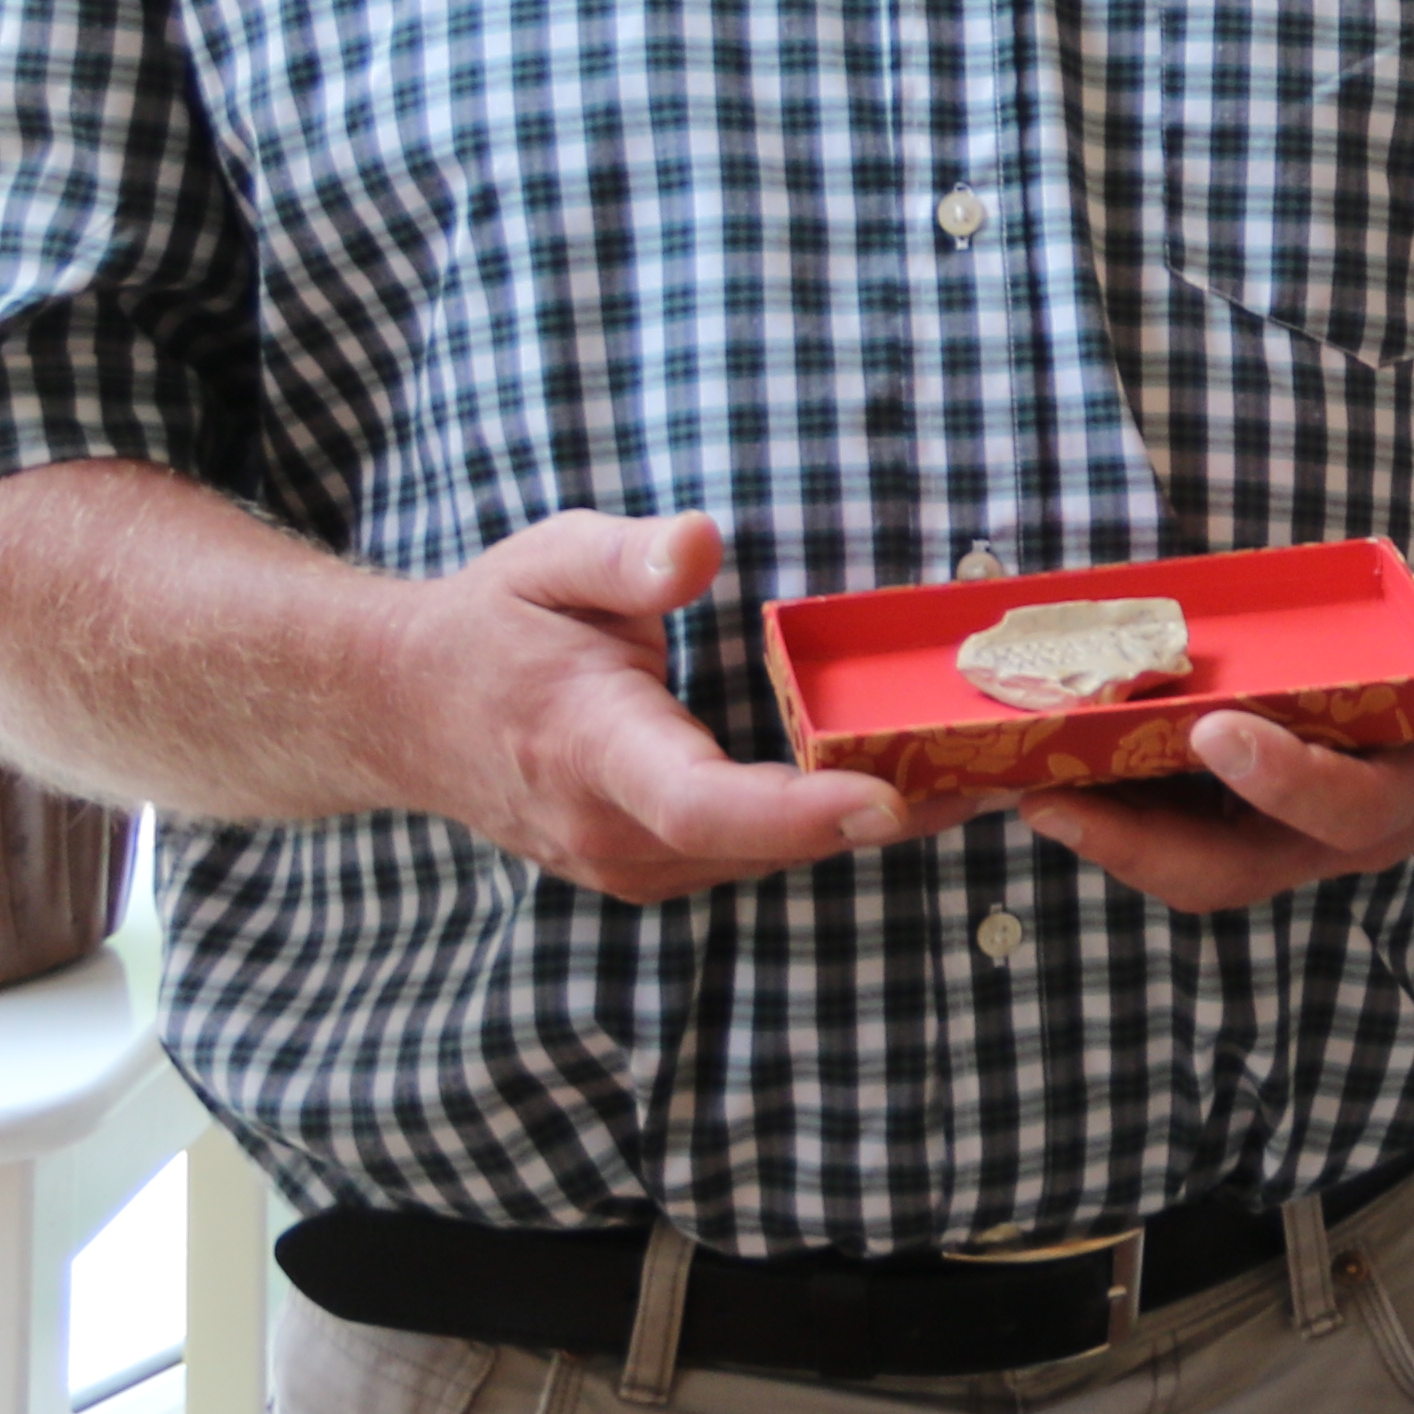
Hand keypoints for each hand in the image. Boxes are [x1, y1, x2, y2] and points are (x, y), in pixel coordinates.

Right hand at [406, 510, 974, 905]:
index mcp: (591, 751)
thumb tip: (699, 544)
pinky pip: (755, 856)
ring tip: (996, 768)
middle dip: (892, 810)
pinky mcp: (651, 868)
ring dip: (879, 822)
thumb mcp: (548, 559)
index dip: (800, 812)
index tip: (890, 798)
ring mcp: (629, 865)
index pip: (704, 804)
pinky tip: (918, 782)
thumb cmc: (490, 626)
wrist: (402, 712)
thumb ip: (625, 557)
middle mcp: (613, 831)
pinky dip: (831, 825)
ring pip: (773, 859)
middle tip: (1011, 762)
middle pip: (768, 842)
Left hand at [1018, 577, 1413, 914]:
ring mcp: (1296, 837)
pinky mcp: (1263, 822)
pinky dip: (1123, 815)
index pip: (1338, 805)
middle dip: (1136, 846)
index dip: (1279, 777)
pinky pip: (1184, 837)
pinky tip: (1066, 770)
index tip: (1214, 728)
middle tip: (1049, 800)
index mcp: (1408, 793)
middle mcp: (1341, 836)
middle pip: (1230, 873)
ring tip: (1029, 789)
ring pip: (1193, 867)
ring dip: (1110, 839)